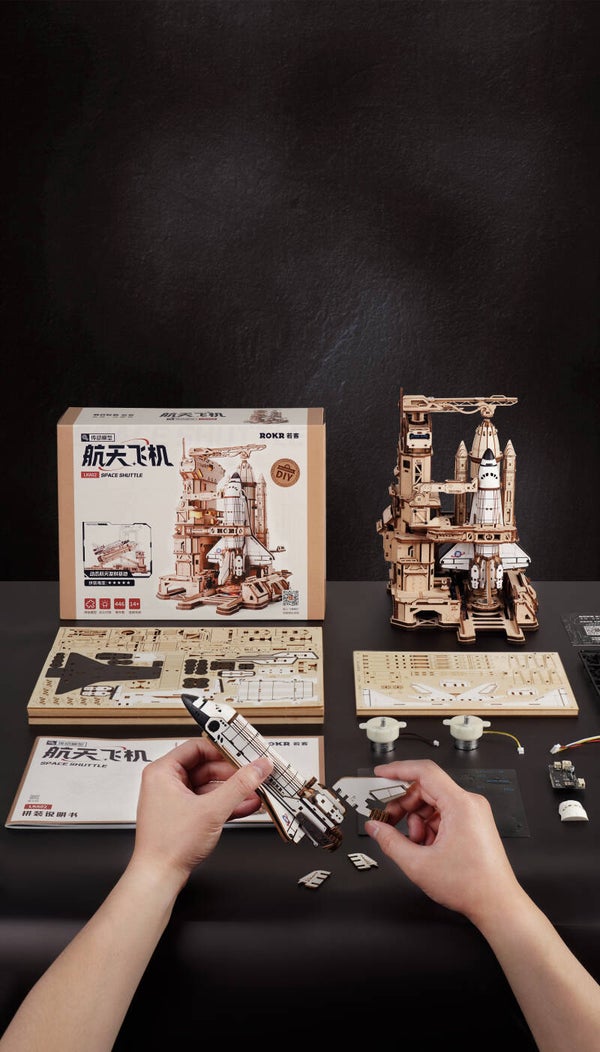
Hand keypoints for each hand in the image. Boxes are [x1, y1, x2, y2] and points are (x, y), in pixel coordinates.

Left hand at [131, 738, 272, 889]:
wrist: (159, 877)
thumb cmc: (168, 846)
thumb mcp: (212, 810)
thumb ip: (239, 786)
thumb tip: (257, 768)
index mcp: (163, 772)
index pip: (197, 747)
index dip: (222, 749)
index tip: (242, 752)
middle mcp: (167, 783)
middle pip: (207, 767)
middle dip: (233, 773)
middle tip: (253, 773)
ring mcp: (175, 800)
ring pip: (210, 787)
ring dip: (233, 790)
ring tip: (255, 790)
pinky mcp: (184, 816)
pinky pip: (209, 802)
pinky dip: (226, 804)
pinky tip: (246, 806)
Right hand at [365, 759, 521, 924]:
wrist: (497, 904)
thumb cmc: (471, 885)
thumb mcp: (419, 864)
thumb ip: (390, 842)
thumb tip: (375, 828)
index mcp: (460, 804)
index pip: (424, 772)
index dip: (398, 770)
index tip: (381, 774)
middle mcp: (469, 803)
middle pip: (426, 789)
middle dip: (404, 806)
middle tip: (388, 822)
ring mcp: (472, 813)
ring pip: (433, 804)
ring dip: (417, 821)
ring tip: (414, 846)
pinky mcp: (472, 823)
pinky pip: (443, 815)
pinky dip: (429, 828)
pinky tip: (426, 849)